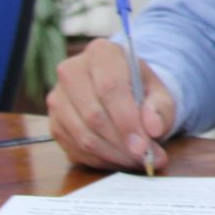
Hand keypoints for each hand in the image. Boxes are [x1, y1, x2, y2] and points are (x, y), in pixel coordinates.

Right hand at [46, 38, 176, 172]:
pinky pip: (73, 148)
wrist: (122, 89)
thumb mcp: (160, 93)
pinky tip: (119, 159)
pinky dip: (99, 159)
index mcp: (102, 53)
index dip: (127, 121)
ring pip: (82, 135)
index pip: (110, 89)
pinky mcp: (53, 122)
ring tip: (137, 161)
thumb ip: (160, 108)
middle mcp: (72, 71)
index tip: (143, 146)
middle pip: (94, 115)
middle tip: (145, 158)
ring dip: (112, 154)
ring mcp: (57, 97)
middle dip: (122, 143)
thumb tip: (153, 128)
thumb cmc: (141, 89)